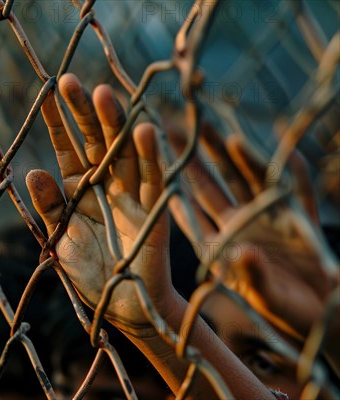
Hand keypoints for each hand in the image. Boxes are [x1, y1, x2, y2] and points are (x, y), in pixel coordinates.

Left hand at [26, 74, 177, 331]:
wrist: (123, 306)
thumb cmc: (88, 272)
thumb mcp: (60, 240)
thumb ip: (50, 207)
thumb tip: (32, 173)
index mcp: (79, 188)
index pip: (68, 148)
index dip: (57, 122)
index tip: (45, 93)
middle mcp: (106, 184)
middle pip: (96, 141)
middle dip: (84, 112)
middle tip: (71, 82)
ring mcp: (132, 194)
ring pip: (124, 151)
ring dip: (114, 124)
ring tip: (103, 95)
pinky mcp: (155, 210)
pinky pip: (153, 180)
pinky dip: (150, 156)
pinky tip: (143, 130)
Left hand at [169, 123, 337, 341]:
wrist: (321, 316)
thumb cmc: (283, 311)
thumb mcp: (264, 295)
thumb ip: (252, 275)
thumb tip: (242, 252)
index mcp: (220, 245)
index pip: (189, 212)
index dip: (173, 188)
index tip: (155, 166)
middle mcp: (240, 225)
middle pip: (213, 187)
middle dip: (198, 159)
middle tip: (179, 130)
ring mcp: (270, 220)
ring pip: (250, 181)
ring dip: (240, 159)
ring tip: (228, 136)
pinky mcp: (301, 222)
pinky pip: (299, 194)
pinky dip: (295, 175)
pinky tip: (289, 154)